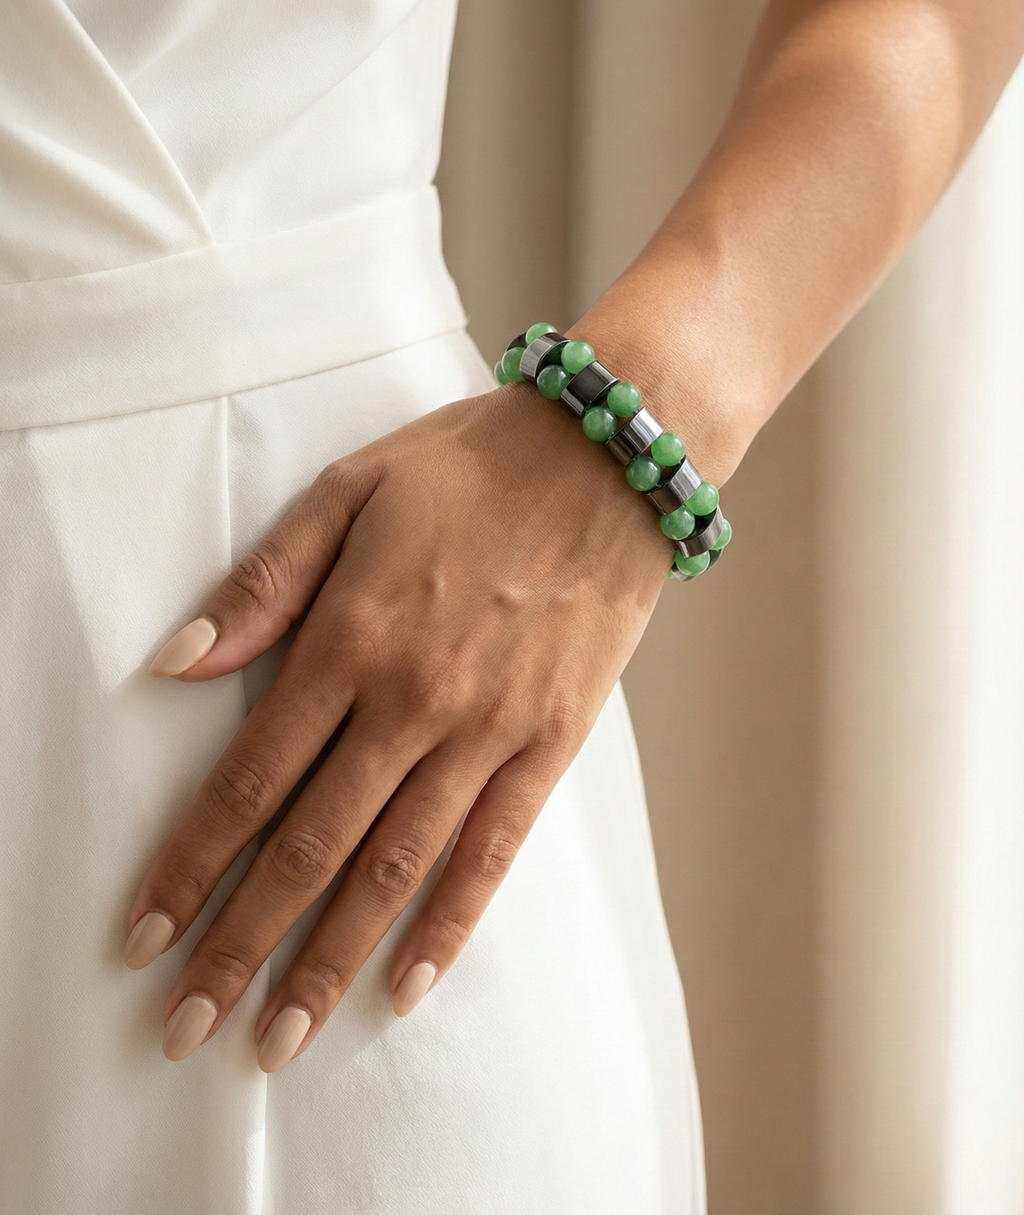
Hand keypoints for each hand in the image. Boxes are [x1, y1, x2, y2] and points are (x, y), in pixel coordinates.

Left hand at [125, 382, 669, 1071]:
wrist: (609, 454)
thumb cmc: (471, 465)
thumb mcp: (348, 490)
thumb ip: (263, 584)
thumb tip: (175, 663)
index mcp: (353, 636)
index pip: (250, 778)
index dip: (191, 865)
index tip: (145, 936)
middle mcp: (415, 700)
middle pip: (309, 848)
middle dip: (240, 946)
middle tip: (189, 1028)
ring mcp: (490, 730)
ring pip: (393, 870)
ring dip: (330, 962)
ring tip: (280, 1038)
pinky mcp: (552, 743)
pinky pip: (494, 853)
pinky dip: (448, 925)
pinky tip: (406, 986)